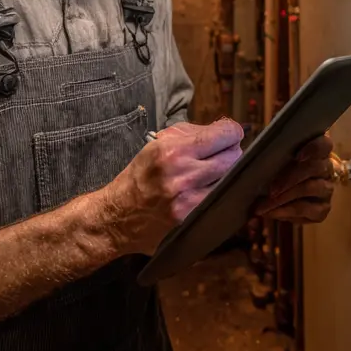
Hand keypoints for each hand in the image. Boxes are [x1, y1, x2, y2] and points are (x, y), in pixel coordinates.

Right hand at [104, 118, 243, 255]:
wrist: (118, 215)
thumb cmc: (140, 175)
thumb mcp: (157, 144)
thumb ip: (192, 134)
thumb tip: (224, 131)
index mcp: (172, 151)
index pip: (223, 135)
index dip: (232, 132)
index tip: (232, 133)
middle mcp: (182, 175)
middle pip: (233, 157)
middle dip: (231, 152)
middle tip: (223, 152)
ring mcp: (189, 200)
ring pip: (230, 180)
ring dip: (227, 173)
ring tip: (214, 171)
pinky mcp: (191, 219)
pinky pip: (220, 199)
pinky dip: (220, 191)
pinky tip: (209, 189)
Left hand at [254, 133, 335, 223]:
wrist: (281, 196)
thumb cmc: (277, 169)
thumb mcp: (273, 158)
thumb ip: (268, 150)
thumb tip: (249, 146)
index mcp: (317, 150)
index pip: (324, 144)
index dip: (314, 149)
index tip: (298, 156)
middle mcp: (327, 168)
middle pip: (315, 168)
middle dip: (291, 179)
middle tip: (271, 190)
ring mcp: (326, 190)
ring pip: (311, 190)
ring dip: (285, 198)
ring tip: (263, 206)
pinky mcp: (322, 210)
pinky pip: (307, 211)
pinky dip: (286, 213)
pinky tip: (270, 213)